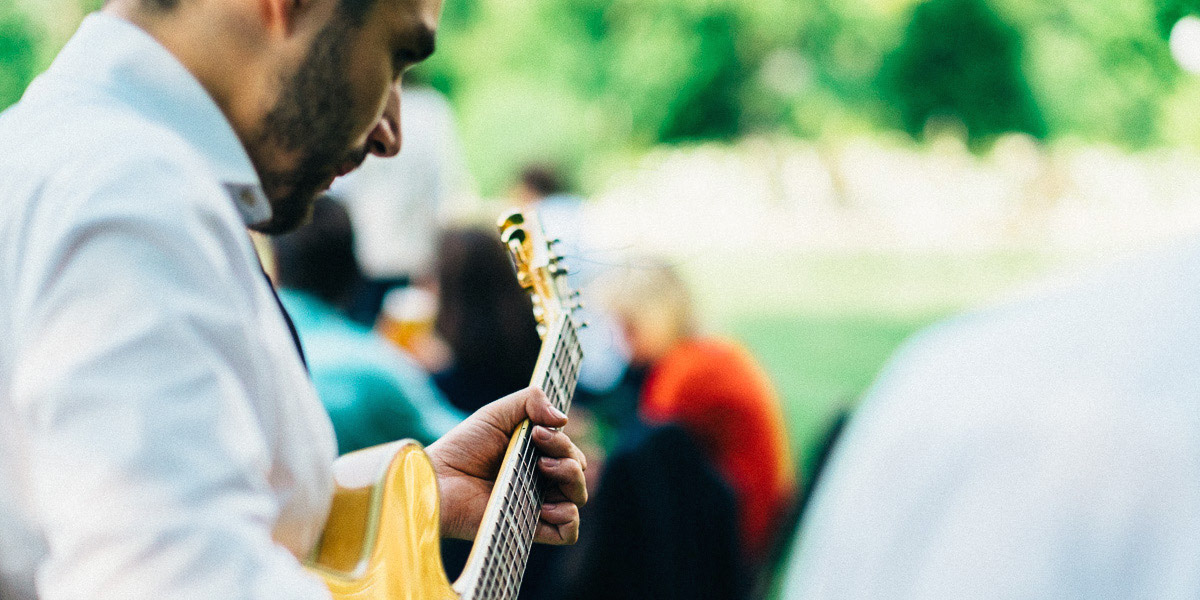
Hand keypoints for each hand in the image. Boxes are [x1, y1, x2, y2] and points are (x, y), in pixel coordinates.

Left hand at [425, 387, 587, 543]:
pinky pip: (568, 532)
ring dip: (572, 479)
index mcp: (535, 456)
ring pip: (578, 497)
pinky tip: (545, 505)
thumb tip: (563, 419)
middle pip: (578, 471)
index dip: (561, 440)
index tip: (538, 432)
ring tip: (543, 470)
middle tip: (540, 452)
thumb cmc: (462, 448)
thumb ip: (531, 400)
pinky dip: (568, 516)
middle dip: (567, 455)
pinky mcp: (529, 528)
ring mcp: (536, 505)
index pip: (569, 451)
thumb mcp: (497, 413)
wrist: (439, 479)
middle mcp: (539, 482)